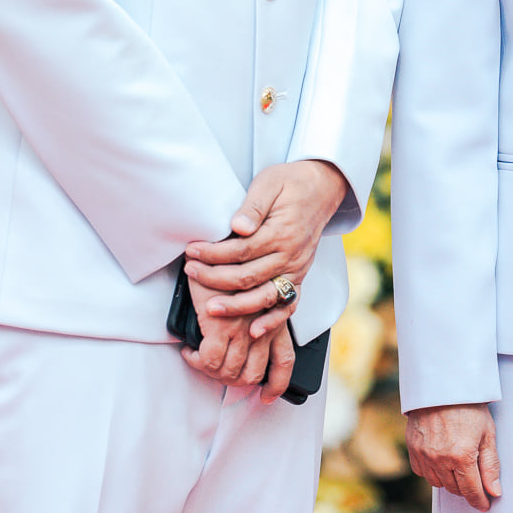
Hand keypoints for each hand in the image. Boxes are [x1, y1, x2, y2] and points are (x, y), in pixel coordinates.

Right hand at [180, 269, 272, 389]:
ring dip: (214, 374)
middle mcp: (261, 326)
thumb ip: (257, 305)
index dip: (276, 384)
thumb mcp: (255, 283)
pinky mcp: (221, 324)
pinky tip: (189, 352)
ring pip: (231, 372)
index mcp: (274, 317)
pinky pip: (210, 360)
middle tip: (217, 373)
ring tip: (201, 363)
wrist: (225, 238)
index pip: (284, 361)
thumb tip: (249, 328)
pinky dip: (198, 361)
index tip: (268, 395)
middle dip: (234, 382)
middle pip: (253, 373)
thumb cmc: (237, 257)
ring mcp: (242, 327)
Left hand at [185, 160, 347, 338]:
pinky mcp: (299, 277)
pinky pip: (288, 305)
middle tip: (190, 273)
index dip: (213, 253)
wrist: (322, 188)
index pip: (241, 250)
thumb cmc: (291, 183)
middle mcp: (291, 255)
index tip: (191, 251)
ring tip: (210, 308)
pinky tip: (253, 330)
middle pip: (248, 276)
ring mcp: (297, 269)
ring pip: (264, 296)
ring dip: (236, 306)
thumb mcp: (270, 183)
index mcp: (282, 232)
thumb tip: (237, 227)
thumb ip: (254, 206)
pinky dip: (272, 321)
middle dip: (214, 278)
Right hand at [406, 403, 501, 511]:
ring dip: (449, 480)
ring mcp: (424, 454)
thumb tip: (494, 491)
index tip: (484, 504)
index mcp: (461, 456)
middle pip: (455, 489)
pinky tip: (441, 461)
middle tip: (474, 481)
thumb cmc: (468, 406)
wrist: (443, 384)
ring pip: (438, 483)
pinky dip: (432, 471)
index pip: (471, 490)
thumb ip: (490, 465)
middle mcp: (440, 459)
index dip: (479, 501)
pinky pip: (422, 472)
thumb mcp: (487, 434)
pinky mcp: (413, 448)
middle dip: (466, 489)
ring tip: (458, 467)